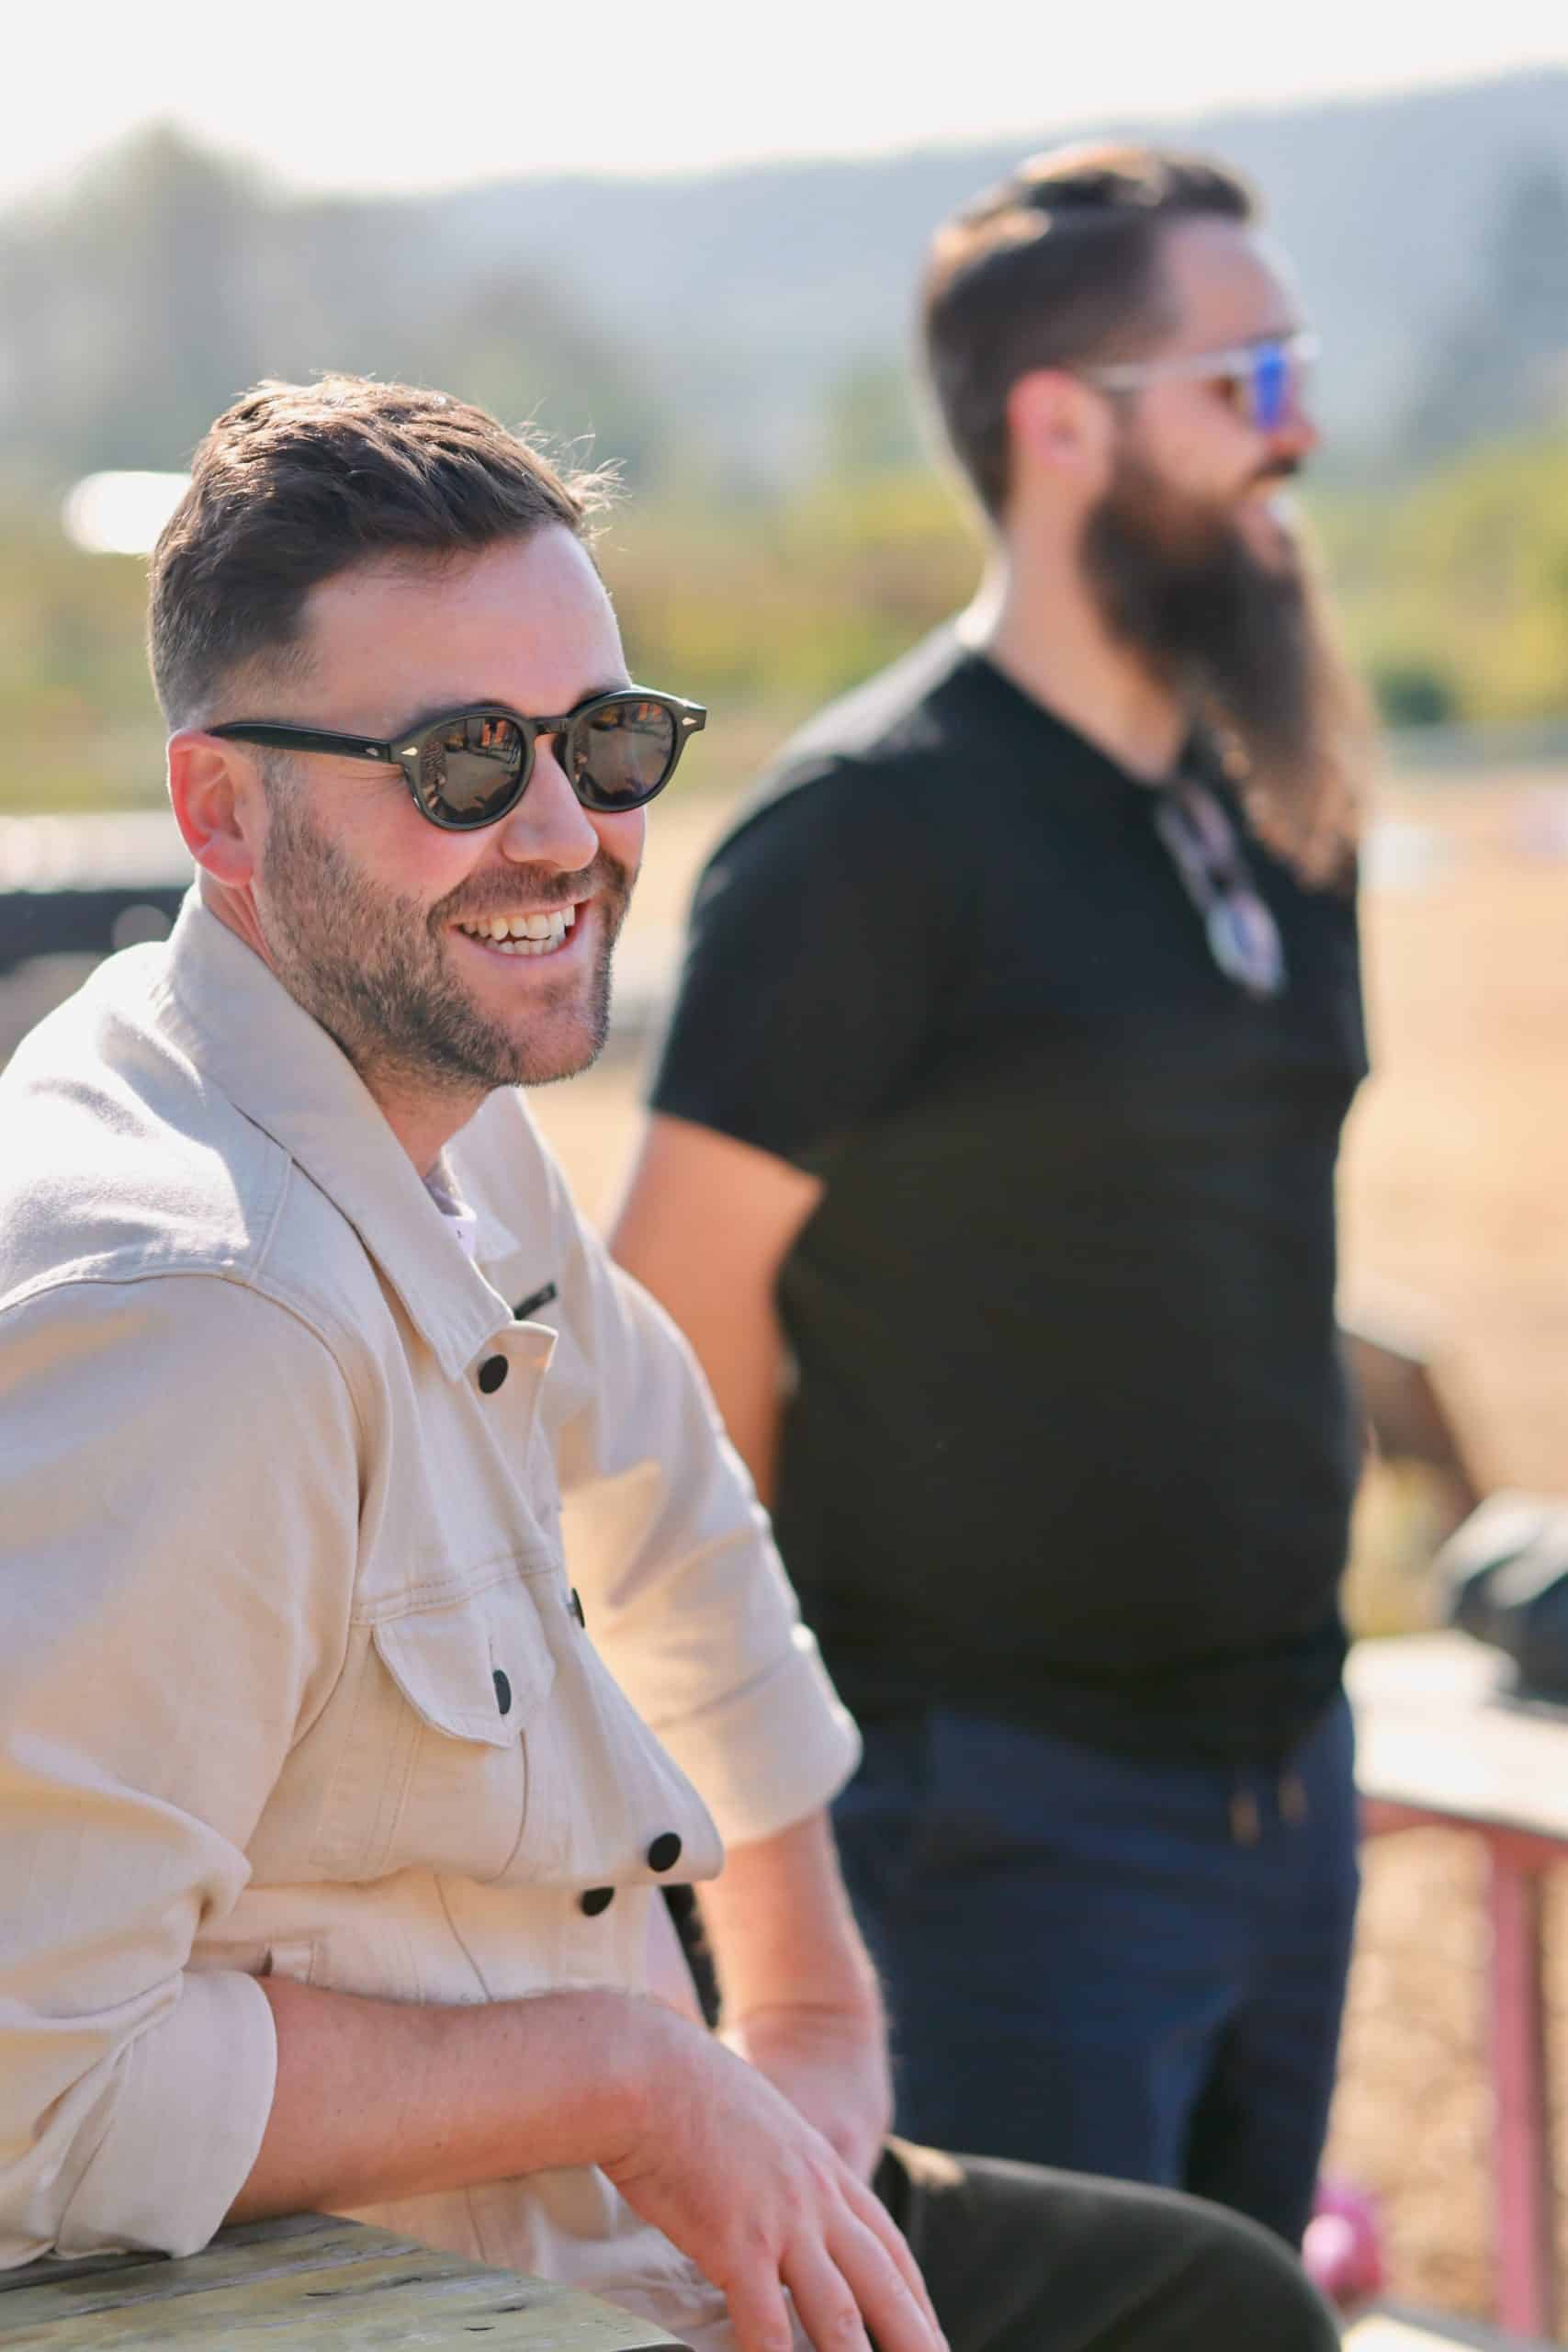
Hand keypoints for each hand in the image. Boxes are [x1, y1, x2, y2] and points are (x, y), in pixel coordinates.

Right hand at [604, 2001, 943, 2351]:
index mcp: (822, 2169)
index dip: (914, 2296)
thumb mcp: (757, 2123)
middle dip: (916, 2339)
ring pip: (840, 2316)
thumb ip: (777, 2167)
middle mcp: (816, 2197)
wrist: (650, 2069)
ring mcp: (782, 2222)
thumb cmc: (685, 2090)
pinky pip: (766, 2325)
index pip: (887, 2244)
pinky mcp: (737, 2242)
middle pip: (884, 2284)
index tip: (932, 2333)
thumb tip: (765, 2196)